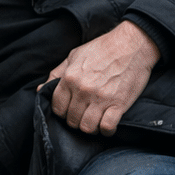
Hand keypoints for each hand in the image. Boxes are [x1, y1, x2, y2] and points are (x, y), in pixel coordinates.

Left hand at [40, 20, 160, 135]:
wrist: (132, 44)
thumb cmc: (103, 48)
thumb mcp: (74, 55)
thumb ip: (57, 73)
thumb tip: (41, 89)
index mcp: (70, 78)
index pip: (57, 107)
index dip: (62, 111)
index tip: (70, 109)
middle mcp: (83, 90)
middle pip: (71, 120)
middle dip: (76, 120)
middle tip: (84, 114)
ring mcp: (101, 98)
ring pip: (87, 127)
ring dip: (90, 127)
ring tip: (95, 121)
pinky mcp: (118, 104)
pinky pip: (107, 127)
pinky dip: (107, 130)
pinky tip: (107, 124)